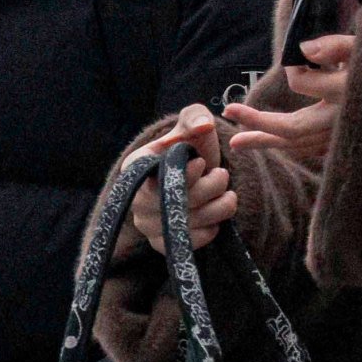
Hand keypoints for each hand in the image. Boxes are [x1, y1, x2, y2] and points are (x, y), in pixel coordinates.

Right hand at [112, 108, 235, 257]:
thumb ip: (196, 117)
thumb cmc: (190, 146)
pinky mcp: (161, 244)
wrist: (196, 174)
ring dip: (220, 206)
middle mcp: (135, 200)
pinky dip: (211, 228)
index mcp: (136, 168)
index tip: (201, 163)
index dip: (187, 174)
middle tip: (221, 175)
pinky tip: (214, 215)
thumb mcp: (193, 123)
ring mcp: (147, 225)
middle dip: (212, 186)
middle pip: (180, 202)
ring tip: (226, 194)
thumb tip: (202, 125)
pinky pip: (191, 242)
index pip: (160, 178)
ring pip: (191, 222)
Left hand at [225, 33, 353, 178]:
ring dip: (267, 141)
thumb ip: (338, 44)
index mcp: (351, 92)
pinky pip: (311, 147)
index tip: (304, 54)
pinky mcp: (347, 142)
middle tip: (228, 112)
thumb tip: (304, 50)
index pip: (303, 84)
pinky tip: (270, 142)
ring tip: (237, 141)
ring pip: (300, 143)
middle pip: (294, 129)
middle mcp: (346, 119)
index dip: (295, 69)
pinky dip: (288, 144)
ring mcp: (347, 134)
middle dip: (259, 124)